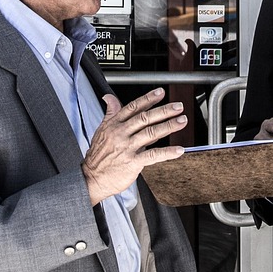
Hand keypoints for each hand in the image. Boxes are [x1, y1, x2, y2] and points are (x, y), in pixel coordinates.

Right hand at [81, 89, 186, 204]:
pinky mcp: (132, 162)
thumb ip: (111, 113)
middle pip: (144, 118)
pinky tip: (178, 150)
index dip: (148, 99)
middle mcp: (121, 134)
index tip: (160, 92)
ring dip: (169, 126)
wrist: (91, 178)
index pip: (133, 107)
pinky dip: (167, 152)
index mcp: (114, 124)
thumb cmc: (98, 156)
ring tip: (182, 121)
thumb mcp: (101, 130)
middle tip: (178, 106)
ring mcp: (127, 148)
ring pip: (150, 133)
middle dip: (163, 111)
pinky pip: (153, 155)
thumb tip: (110, 98)